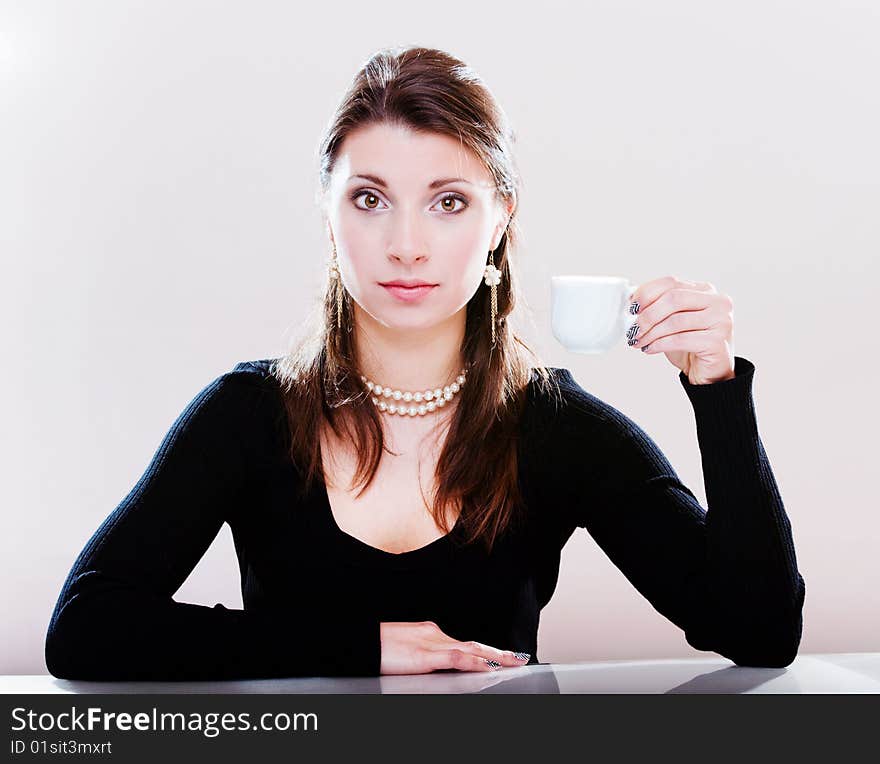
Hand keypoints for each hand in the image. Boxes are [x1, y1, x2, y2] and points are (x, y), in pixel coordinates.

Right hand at [379, 621, 530, 674]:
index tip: (500, 657)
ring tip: (514, 662)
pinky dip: (475, 662)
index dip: (484, 652)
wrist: (357, 642)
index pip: (463, 644)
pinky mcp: (425, 655)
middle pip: (473, 645)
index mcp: (429, 634)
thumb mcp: (403, 655)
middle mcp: (434, 635)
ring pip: (471, 650)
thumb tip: (434, 670)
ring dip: (495, 656)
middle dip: (497, 653)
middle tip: (518, 658)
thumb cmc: (374, 649)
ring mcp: (431, 643)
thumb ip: (422, 660)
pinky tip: (489, 666)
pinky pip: (456, 658)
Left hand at [627, 275, 735, 384]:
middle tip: (632, 328)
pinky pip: (680, 339)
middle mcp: (717, 301)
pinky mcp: (717, 341)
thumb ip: (658, 307)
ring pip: (675, 321)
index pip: (671, 282)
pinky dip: (659, 344)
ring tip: (637, 341)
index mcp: (705, 290)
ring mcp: (721, 320)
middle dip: (647, 315)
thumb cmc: (688, 346)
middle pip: (673, 299)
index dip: (647, 293)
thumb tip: (630, 300)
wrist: (708, 373)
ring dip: (650, 332)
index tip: (631, 307)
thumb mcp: (671, 321)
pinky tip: (649, 349)